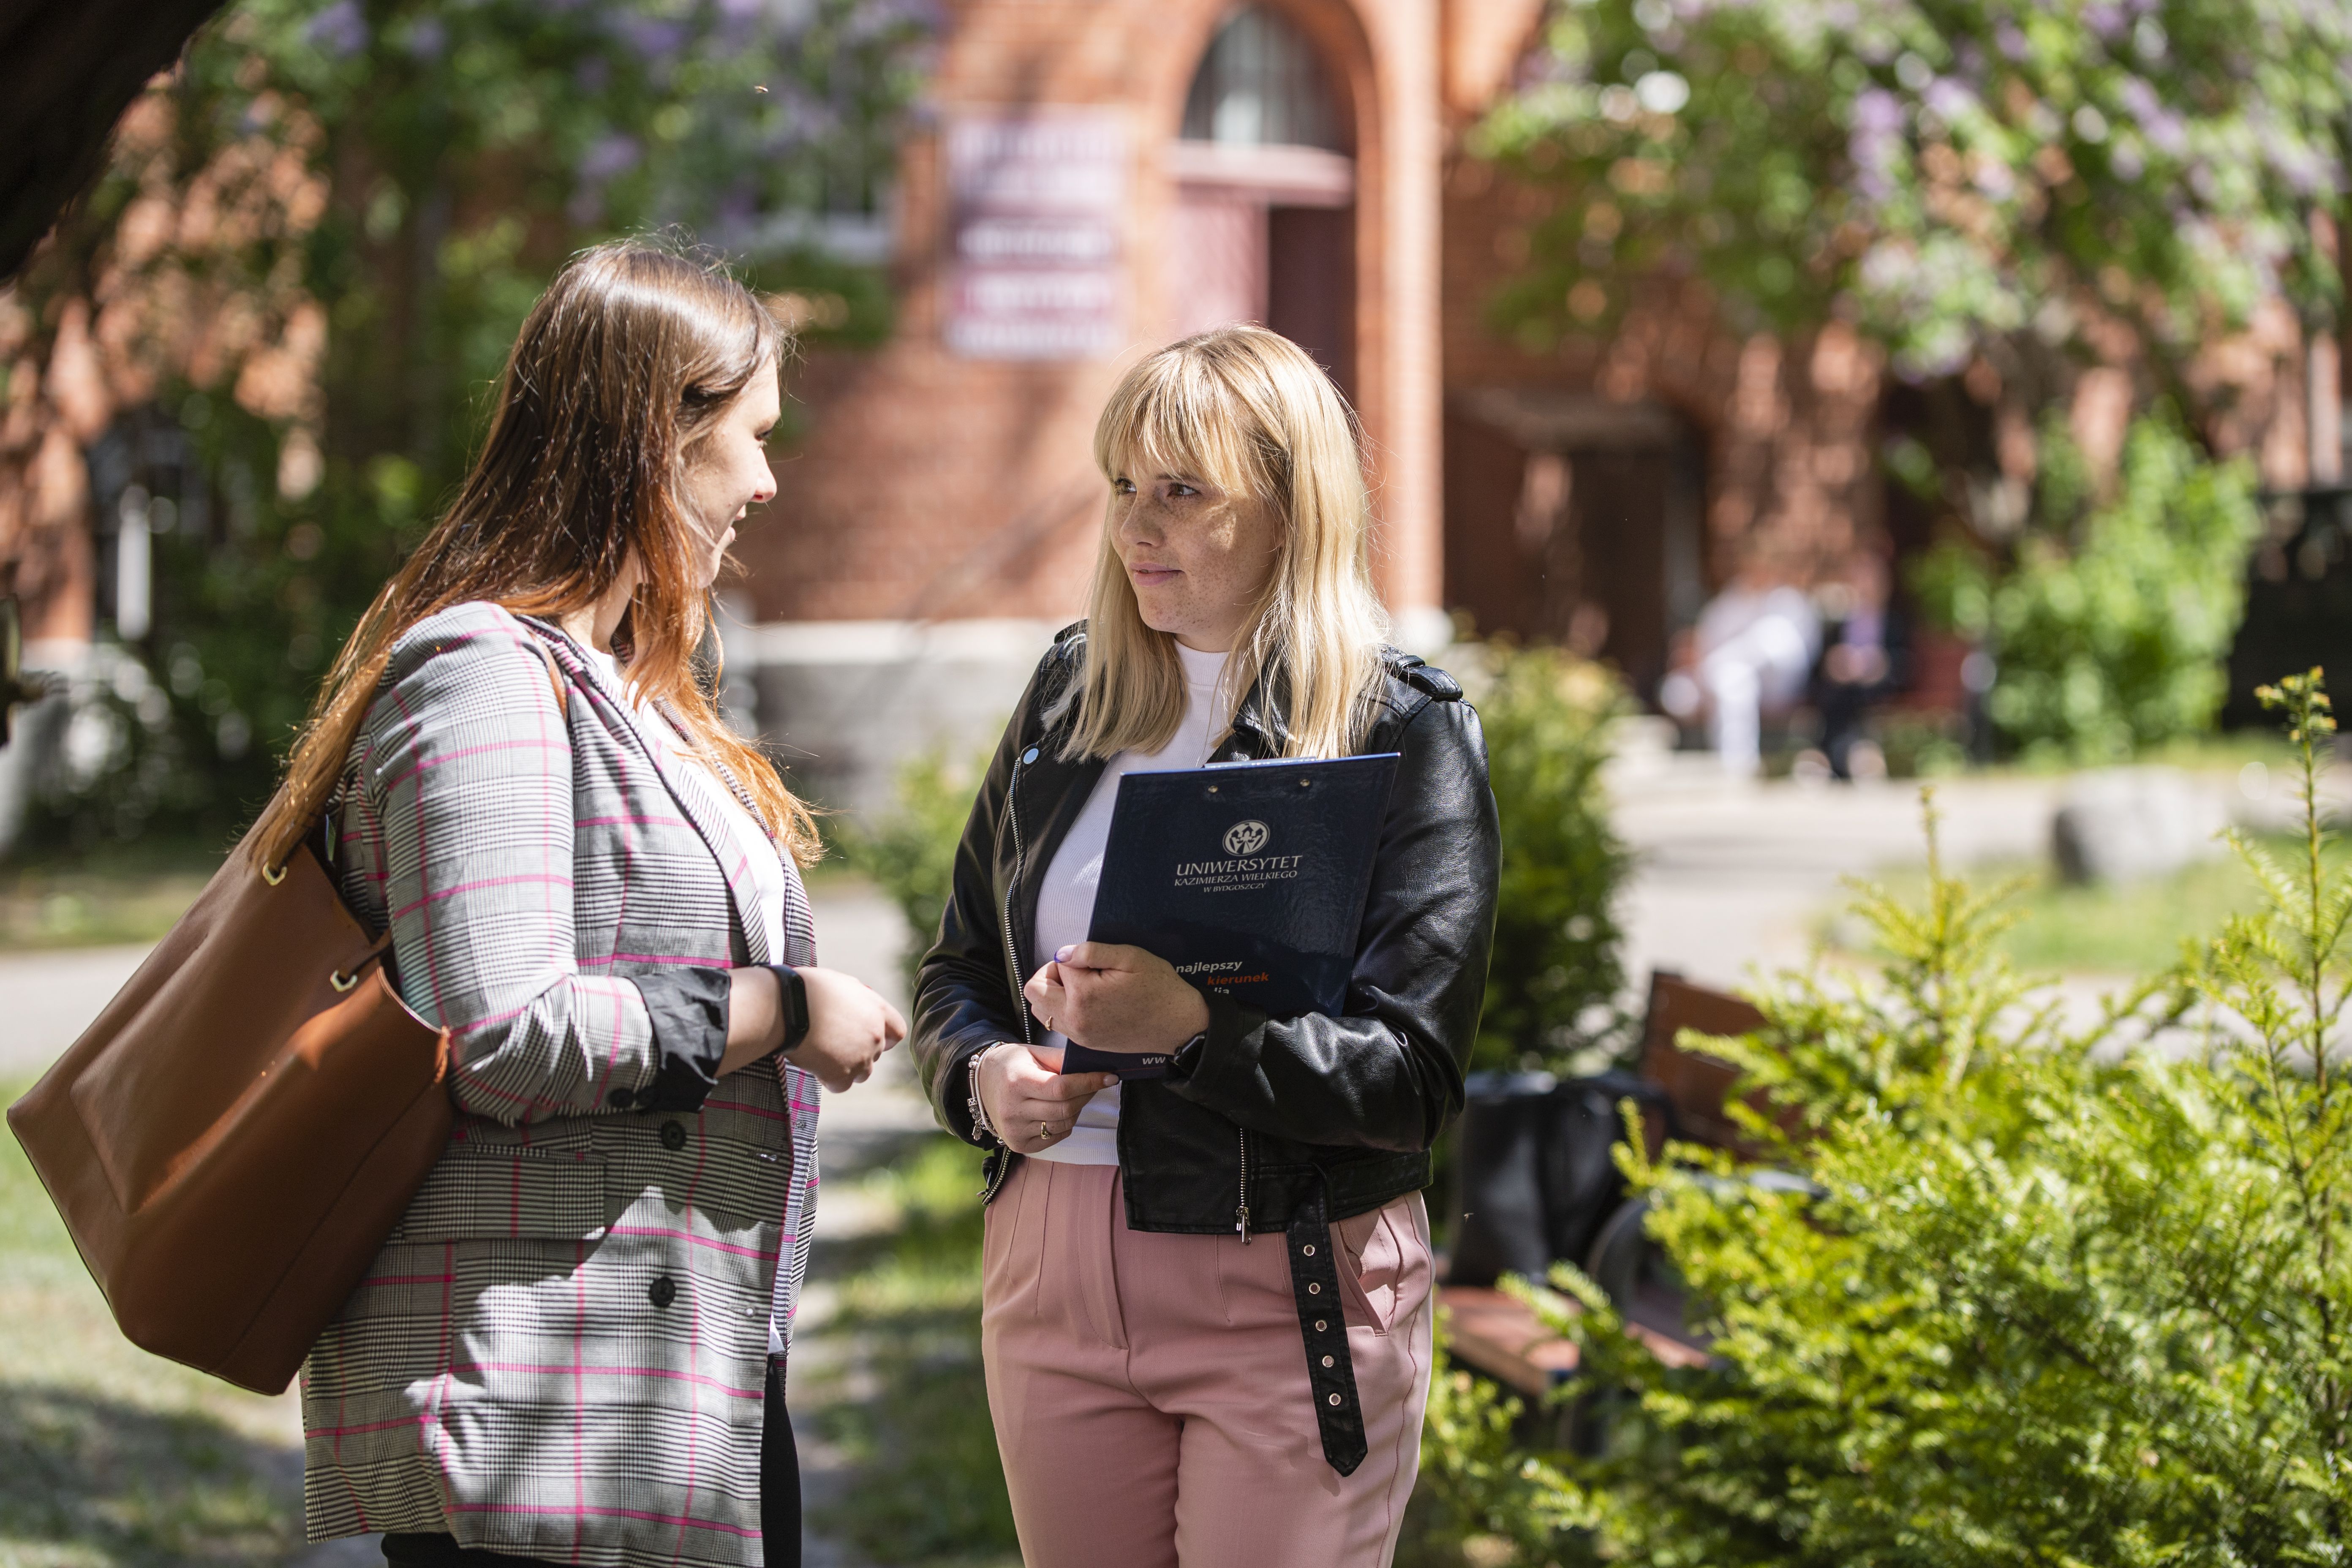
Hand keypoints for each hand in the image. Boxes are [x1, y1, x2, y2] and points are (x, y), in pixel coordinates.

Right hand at [785, 967, 906, 1091]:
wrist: (786, 1007)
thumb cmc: (808, 989)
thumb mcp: (841, 984)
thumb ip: (858, 999)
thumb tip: (858, 1006)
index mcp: (877, 1010)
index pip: (897, 1031)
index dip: (885, 1037)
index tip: (871, 1039)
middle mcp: (874, 1035)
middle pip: (876, 1054)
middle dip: (859, 1051)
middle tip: (833, 1043)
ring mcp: (859, 1058)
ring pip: (862, 1073)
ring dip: (847, 1068)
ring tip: (823, 1055)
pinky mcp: (840, 1075)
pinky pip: (841, 1086)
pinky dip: (830, 1080)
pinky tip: (816, 1067)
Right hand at [978, 1042, 1115, 1153]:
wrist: (983, 1083)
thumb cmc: (1013, 1064)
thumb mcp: (1035, 1053)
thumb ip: (1063, 1060)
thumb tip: (1096, 1065)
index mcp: (1016, 1082)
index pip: (1062, 1088)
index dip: (1089, 1082)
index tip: (1110, 1076)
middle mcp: (1013, 1110)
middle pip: (1065, 1108)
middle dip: (1087, 1094)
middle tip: (1097, 1082)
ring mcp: (1014, 1131)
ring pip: (1064, 1124)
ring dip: (1077, 1109)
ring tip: (1074, 1094)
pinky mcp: (1019, 1145)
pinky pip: (1056, 1136)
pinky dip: (1065, 1123)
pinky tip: (1059, 1109)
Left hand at [1022, 942, 1208, 1055]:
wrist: (1179, 1025)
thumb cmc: (1160, 989)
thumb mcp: (1131, 957)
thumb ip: (1091, 952)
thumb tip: (1062, 953)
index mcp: (1083, 994)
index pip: (1058, 962)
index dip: (1074, 956)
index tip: (1095, 961)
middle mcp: (1074, 1018)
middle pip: (1034, 990)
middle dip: (1050, 974)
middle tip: (1076, 970)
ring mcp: (1078, 1034)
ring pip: (1040, 1009)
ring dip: (1052, 993)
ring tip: (1080, 985)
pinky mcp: (1085, 1042)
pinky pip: (1056, 1023)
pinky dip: (1062, 1009)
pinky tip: (1087, 1001)